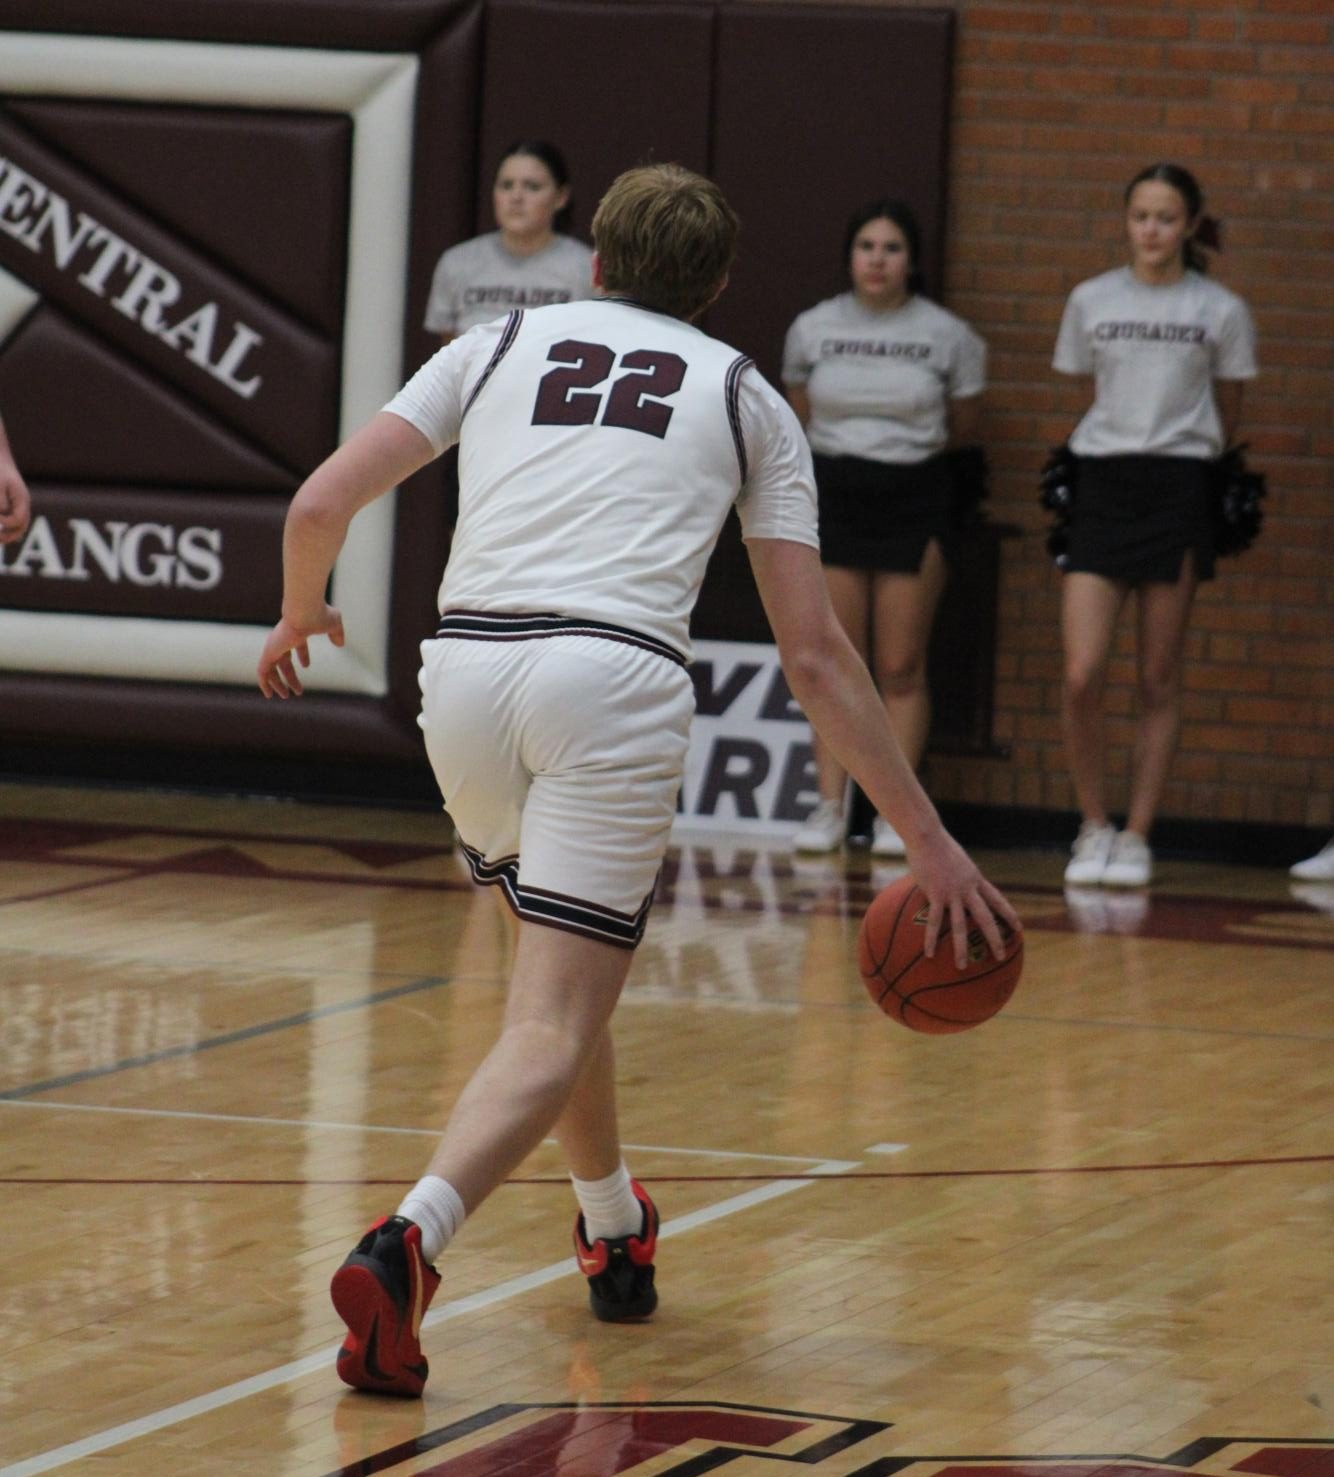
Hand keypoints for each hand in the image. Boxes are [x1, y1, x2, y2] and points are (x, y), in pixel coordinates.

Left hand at [0, 460, 30, 545]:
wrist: (0, 458)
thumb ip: (0, 503)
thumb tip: (1, 516)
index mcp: (22, 500)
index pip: (16, 520)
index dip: (3, 523)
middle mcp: (24, 505)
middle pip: (21, 527)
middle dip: (8, 536)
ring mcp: (20, 505)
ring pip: (19, 526)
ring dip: (9, 534)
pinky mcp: (14, 504)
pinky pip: (14, 521)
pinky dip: (8, 528)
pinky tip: (0, 531)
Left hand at [257, 605, 344, 698]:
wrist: (306, 610)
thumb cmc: (320, 614)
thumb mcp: (334, 624)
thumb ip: (336, 633)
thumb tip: (340, 644)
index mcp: (296, 631)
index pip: (298, 645)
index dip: (303, 655)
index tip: (307, 666)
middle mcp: (283, 638)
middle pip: (284, 661)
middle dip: (290, 676)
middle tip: (297, 691)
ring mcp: (274, 645)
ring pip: (271, 668)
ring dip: (277, 683)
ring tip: (285, 696)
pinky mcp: (269, 652)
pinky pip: (262, 671)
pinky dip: (264, 683)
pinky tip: (269, 694)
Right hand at [904, 825, 1022, 968]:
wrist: (927, 835)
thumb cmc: (937, 844)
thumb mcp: (955, 859)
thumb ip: (957, 873)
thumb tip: (952, 880)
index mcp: (975, 880)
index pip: (998, 900)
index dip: (1009, 915)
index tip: (1019, 929)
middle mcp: (968, 889)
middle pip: (986, 918)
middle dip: (995, 938)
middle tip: (1001, 956)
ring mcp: (952, 893)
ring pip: (960, 926)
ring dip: (961, 948)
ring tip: (962, 967)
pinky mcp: (935, 894)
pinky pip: (934, 921)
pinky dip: (931, 939)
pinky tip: (929, 953)